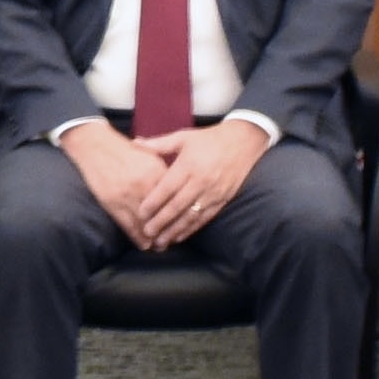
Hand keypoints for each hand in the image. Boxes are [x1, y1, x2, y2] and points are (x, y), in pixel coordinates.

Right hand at [59, 122, 168, 243]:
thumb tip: (177, 189)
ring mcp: (127, 196)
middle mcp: (144, 185)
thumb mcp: (149, 155)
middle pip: (161, 215)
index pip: (173, 199)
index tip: (183, 224)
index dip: (179, 215)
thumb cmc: (123, 150)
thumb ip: (163, 172)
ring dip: (154, 239)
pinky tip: (144, 245)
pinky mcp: (113, 204)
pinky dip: (137, 238)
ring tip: (160, 246)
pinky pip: (128, 226)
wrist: (96, 147)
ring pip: (146, 224)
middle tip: (173, 240)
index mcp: (155, 172)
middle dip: (168, 231)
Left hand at [129, 118, 271, 246]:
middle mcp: (200, 181)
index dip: (153, 202)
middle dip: (160, 221)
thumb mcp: (183, 137)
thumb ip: (158, 144)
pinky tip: (179, 237)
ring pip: (190, 216)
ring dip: (174, 230)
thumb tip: (135, 143)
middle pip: (177, 206)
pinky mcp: (222, 200)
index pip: (167, 188)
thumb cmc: (209, 139)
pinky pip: (204, 218)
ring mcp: (213, 193)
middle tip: (146, 232)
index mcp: (188, 165)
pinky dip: (191, 229)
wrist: (243, 142)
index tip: (140, 213)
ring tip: (160, 241)